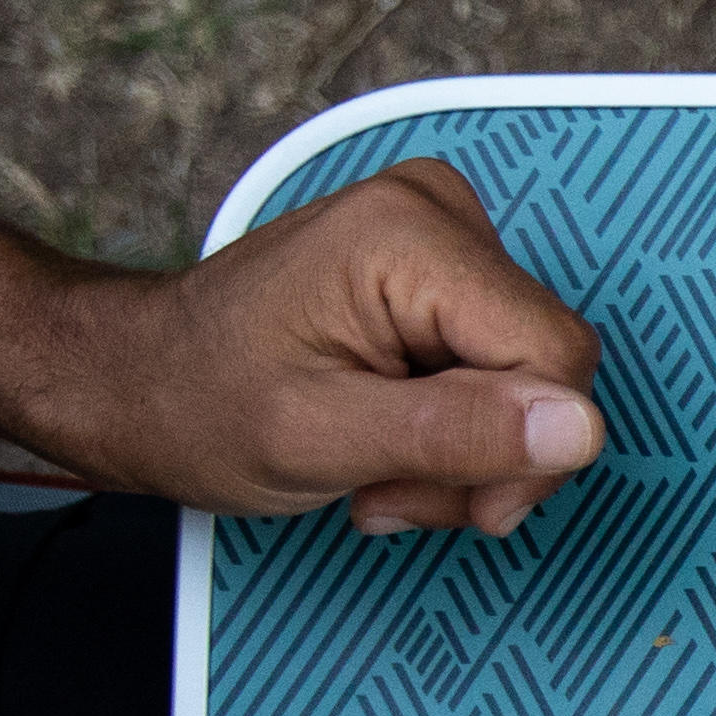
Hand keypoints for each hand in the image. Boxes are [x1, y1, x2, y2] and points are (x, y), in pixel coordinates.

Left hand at [2, 157, 609, 537]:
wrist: (135, 380)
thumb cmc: (198, 403)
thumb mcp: (321, 438)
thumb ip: (456, 432)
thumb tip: (581, 429)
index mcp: (411, 236)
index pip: (555, 357)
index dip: (523, 452)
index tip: (452, 502)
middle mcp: (438, 212)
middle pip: (547, 370)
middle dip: (484, 457)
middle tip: (389, 487)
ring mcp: (443, 233)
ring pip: (532, 379)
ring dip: (467, 451)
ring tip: (377, 467)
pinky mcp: (443, 267)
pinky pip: (504, 366)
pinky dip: (457, 425)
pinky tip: (391, 436)